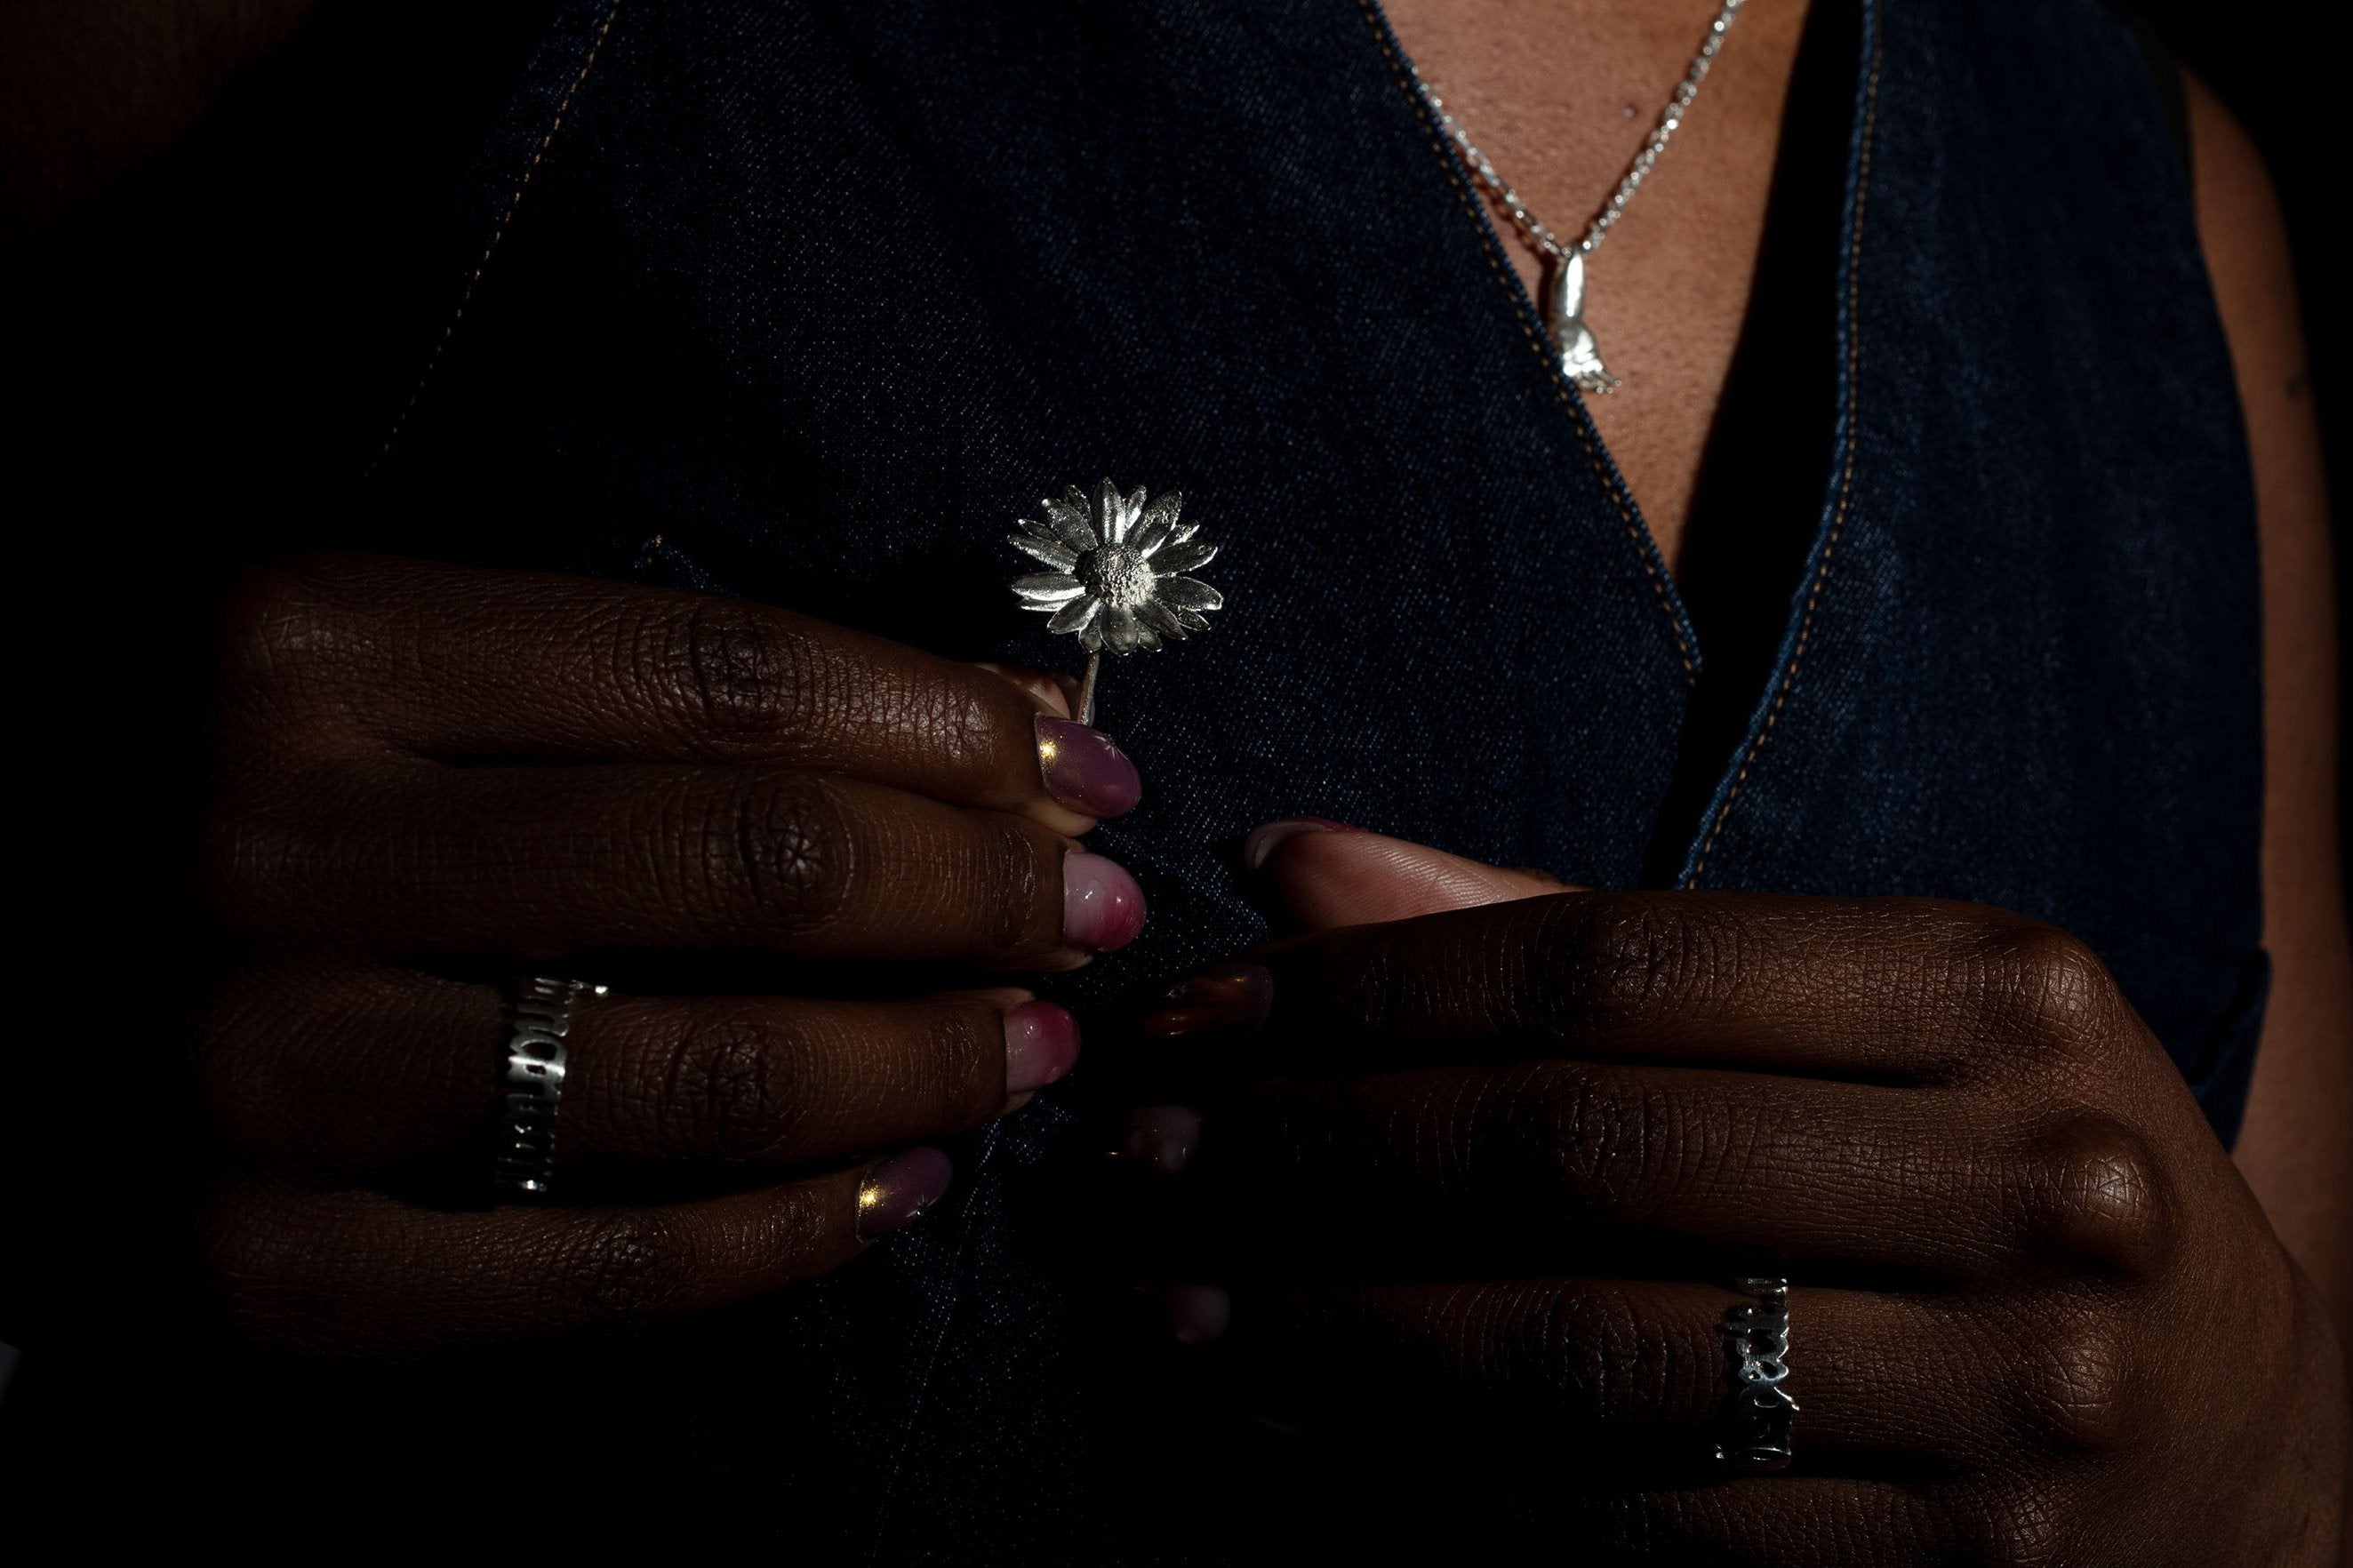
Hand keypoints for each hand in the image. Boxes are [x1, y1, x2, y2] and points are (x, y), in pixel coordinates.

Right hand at [191, 554, 1147, 1357]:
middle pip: (753, 866)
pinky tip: (900, 1187)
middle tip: (1096, 920)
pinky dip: (790, 1237)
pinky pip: (602, 1273)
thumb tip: (995, 707)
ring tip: (1034, 1050)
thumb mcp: (375, 657)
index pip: (733, 678)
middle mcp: (266, 843)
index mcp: (305, 640)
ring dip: (928, 1065)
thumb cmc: (196, 785)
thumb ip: (646, 679)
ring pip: (706, 1074)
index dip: (955, 724)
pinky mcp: (249, 1277)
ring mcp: (250, 1076)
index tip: (1088, 769)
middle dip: (984, 895)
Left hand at [1108, 821, 2347, 1562]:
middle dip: (1315, 1152)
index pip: (1609, 959)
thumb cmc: (1994, 1173)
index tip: (1204, 1013)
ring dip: (1332, 1329)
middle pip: (1581, 1149)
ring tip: (1172, 1299)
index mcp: (1992, 984)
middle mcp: (2030, 1175)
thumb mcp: (1857, 1017)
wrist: (2241, 1435)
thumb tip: (1297, 864)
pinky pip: (1629, 1522)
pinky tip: (1293, 1432)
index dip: (1369, 987)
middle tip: (1140, 1155)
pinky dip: (1429, 1479)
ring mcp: (2011, 1392)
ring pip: (1582, 1353)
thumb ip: (1579, 934)